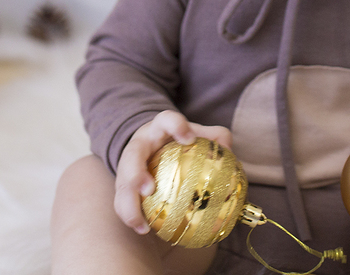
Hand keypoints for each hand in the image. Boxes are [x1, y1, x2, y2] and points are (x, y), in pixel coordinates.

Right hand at [113, 109, 232, 234]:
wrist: (150, 143)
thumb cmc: (178, 141)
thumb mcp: (194, 134)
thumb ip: (214, 137)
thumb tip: (228, 149)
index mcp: (158, 128)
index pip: (166, 120)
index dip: (176, 126)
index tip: (189, 138)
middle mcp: (138, 145)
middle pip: (132, 156)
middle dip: (136, 173)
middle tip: (147, 190)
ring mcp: (126, 165)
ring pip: (121, 184)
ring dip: (129, 204)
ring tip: (141, 224)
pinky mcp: (122, 183)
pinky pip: (121, 201)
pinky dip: (130, 216)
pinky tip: (143, 230)